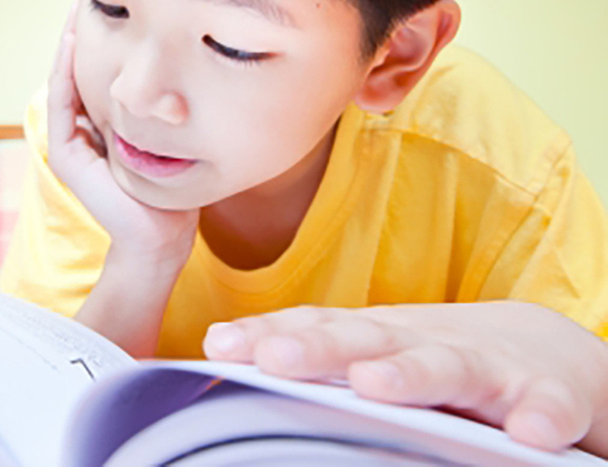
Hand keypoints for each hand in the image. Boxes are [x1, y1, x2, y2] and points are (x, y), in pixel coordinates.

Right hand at [46, 2, 198, 269]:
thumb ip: (160, 106)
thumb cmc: (174, 187)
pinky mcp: (66, 155)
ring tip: (74, 4)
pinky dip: (64, 70)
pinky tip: (72, 40)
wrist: (162, 235)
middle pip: (77, 69)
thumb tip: (181, 62)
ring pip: (64, 79)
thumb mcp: (168, 132)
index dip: (102, 35)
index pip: (96, 71)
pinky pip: (62, 102)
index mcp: (101, 123)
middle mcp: (81, 129)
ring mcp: (69, 142)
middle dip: (82, 30)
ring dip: (66, 41)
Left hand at [203, 301, 607, 455]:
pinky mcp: (545, 392)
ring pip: (446, 366)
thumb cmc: (434, 358)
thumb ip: (313, 359)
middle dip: (316, 349)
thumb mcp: (373, 352)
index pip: (312, 329)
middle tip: (275, 360)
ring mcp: (484, 365)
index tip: (219, 347)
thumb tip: (219, 357)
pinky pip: (545, 404)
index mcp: (373, 337)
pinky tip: (530, 433)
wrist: (543, 352)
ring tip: (374, 384)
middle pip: (363, 340)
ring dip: (409, 373)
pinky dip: (540, 414)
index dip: (265, 336)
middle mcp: (420, 342)